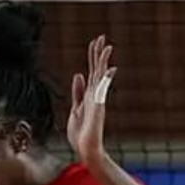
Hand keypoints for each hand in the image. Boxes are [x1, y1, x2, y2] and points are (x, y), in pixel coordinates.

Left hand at [66, 34, 116, 164]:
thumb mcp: (75, 108)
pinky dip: (105, 80)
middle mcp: (95, 94)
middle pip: (97, 69)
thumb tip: (78, 74)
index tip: (95, 43)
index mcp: (88, 94)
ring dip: (102, 61)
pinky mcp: (97, 107)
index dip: (93, 58)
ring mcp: (97, 99)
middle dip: (98, 53)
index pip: (91, 71)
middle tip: (101, 37)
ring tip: (106, 45)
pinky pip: (101, 91)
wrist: (86, 148)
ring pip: (100, 76)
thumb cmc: (81, 132)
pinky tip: (108, 68)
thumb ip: (78, 92)